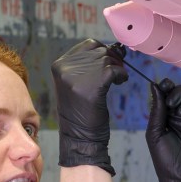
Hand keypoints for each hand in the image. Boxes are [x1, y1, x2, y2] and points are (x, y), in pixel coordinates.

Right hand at [50, 39, 125, 172]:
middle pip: (99, 50)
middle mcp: (65, 68)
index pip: (88, 44)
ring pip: (107, 59)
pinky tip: (121, 82)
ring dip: (118, 67)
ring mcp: (77, 76)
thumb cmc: (80, 111)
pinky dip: (121, 75)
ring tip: (118, 79)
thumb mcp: (75, 82)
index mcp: (59, 65)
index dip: (103, 51)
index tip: (110, 62)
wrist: (78, 137)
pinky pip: (114, 70)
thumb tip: (113, 49)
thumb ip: (87, 64)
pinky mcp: (92, 86)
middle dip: (113, 59)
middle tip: (117, 71)